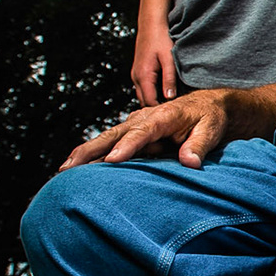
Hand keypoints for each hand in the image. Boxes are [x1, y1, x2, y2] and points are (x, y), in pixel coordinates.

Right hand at [61, 91, 232, 171]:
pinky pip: (112, 143)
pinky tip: (79, 167)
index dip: (127, 146)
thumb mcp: (211, 130)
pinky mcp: (134, 132)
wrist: (208, 106)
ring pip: (107, 138)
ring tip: (65, 169)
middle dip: (91, 150)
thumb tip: (190, 162)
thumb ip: (199, 145)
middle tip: (70, 167)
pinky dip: (95, 154)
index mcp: (164, 116)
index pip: (142, 132)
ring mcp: (137, 124)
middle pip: (114, 134)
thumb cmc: (210, 118)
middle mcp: (144, 117)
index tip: (112, 160)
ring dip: (85, 153)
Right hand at [131, 25, 176, 105]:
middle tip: (174, 111)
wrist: (151, 24)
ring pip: (143, 95)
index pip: (150, 102)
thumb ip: (169, 79)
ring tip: (172, 103)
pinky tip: (165, 92)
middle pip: (145, 101)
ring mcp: (136, 74)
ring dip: (154, 100)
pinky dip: (152, 93)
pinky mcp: (139, 71)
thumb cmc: (161, 39)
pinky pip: (144, 88)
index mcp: (143, 76)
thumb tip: (169, 97)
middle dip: (157, 107)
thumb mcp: (169, 59)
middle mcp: (136, 77)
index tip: (175, 113)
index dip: (161, 109)